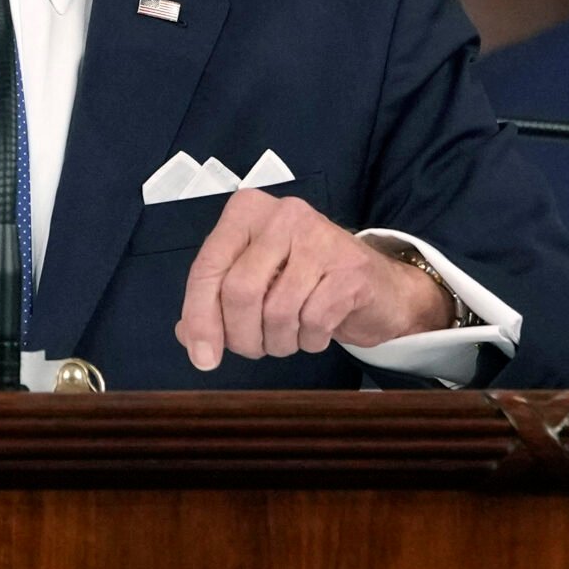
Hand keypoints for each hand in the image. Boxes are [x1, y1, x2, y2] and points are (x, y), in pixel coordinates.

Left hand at [173, 189, 451, 370]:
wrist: (380, 288)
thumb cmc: (305, 283)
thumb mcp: (254, 283)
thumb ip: (214, 303)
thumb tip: (189, 337)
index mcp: (247, 211)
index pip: (207, 267)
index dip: (199, 317)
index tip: (202, 357)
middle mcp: (282, 215)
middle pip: (239, 291)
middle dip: (241, 336)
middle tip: (253, 349)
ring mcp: (320, 238)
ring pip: (276, 311)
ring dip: (278, 342)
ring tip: (287, 338)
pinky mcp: (350, 269)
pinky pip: (312, 322)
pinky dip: (309, 340)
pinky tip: (315, 332)